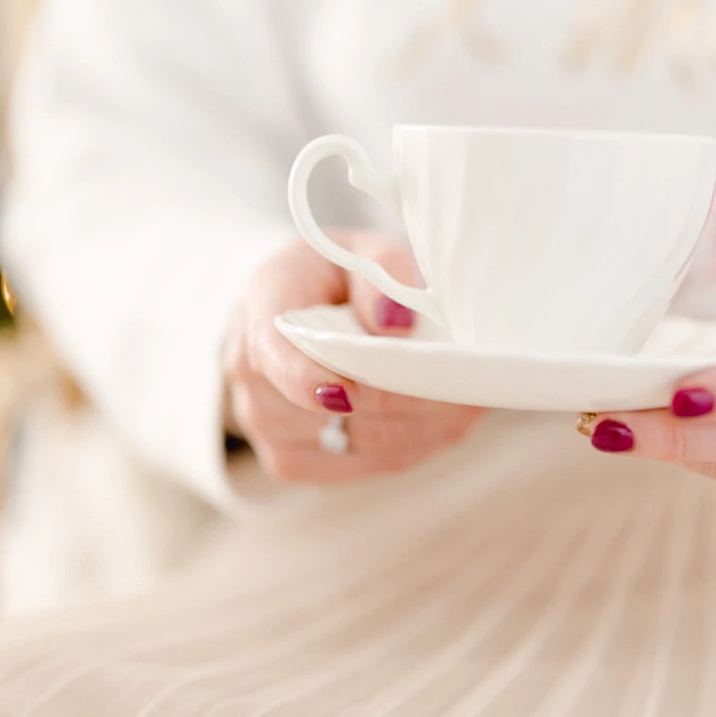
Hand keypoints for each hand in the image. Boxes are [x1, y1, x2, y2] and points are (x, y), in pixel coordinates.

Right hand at [223, 234, 482, 482]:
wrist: (294, 307)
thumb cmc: (333, 276)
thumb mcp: (359, 250)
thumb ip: (382, 274)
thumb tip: (400, 323)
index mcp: (261, 313)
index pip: (277, 359)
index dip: (312, 382)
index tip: (351, 392)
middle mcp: (253, 380)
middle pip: (330, 412)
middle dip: (400, 397)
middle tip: (458, 378)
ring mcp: (270, 429)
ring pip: (360, 445)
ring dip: (419, 424)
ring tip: (462, 394)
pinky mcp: (296, 462)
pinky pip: (366, 466)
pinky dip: (413, 444)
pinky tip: (439, 416)